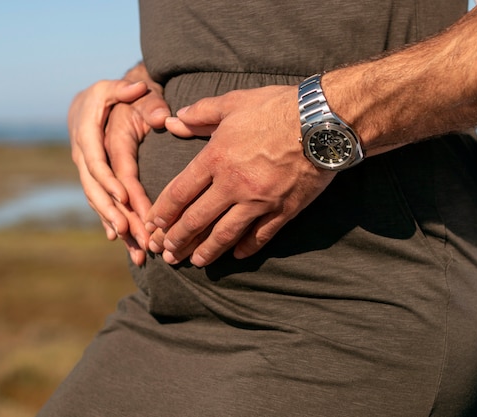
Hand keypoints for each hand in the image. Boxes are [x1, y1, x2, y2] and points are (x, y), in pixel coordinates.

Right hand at [68, 76, 169, 264]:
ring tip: (133, 248)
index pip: (99, 162)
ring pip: (98, 202)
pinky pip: (100, 203)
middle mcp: (84, 156)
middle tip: (130, 234)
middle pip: (96, 190)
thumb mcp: (117, 87)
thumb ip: (128, 89)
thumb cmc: (112, 95)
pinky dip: (109, 221)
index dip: (110, 182)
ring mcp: (86, 171)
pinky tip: (120, 241)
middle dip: (113, 214)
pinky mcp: (94, 180)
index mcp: (88, 133)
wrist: (91, 104)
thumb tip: (141, 89)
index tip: (125, 200)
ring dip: (114, 225)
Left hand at [146, 85, 336, 266]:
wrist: (323, 122)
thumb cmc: (277, 107)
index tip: (153, 224)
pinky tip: (237, 255)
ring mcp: (259, 201)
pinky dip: (248, 247)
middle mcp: (233, 185)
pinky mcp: (284, 210)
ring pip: (225, 234)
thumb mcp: (233, 103)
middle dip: (178, 239)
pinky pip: (261, 236)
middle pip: (197, 219)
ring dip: (207, 251)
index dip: (164, 212)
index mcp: (216, 158)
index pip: (180, 192)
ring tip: (196, 262)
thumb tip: (173, 121)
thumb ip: (200, 113)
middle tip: (166, 252)